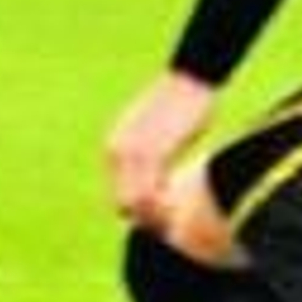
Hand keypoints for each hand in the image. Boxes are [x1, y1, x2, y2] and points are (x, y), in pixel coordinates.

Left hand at [106, 70, 216, 229]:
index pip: (116, 196)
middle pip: (123, 204)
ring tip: (176, 217)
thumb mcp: (151, 133)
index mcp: (114, 149)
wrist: (187, 79)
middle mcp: (116, 151)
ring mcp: (133, 152)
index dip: (138, 213)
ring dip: (156, 215)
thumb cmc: (176, 106)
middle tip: (170, 222)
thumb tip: (154, 181)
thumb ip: (145, 157)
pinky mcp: (153, 151)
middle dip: (146, 218)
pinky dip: (163, 205)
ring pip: (136, 202)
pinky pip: (151, 191)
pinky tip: (179, 206)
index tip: (162, 217)